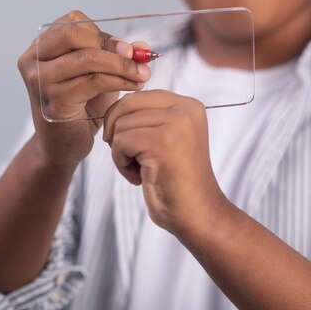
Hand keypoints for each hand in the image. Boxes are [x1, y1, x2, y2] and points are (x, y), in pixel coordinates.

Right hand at [18, 10, 150, 168]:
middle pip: (74, 35)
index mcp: (41, 47)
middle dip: (111, 46)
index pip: (72, 23)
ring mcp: (39, 81)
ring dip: (121, 65)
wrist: (64, 145)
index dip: (102, 33)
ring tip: (142, 74)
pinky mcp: (53, 102)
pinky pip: (92, 82)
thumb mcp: (101, 74)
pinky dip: (119, 81)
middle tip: (136, 57)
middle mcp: (32, 60)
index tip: (126, 48)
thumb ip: (120, 56)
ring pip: (87, 58)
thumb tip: (142, 46)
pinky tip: (134, 86)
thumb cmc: (81, 105)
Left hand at [103, 89, 224, 235]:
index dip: (123, 118)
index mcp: (189, 105)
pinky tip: (139, 178)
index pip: (139, 96)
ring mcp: (175, 124)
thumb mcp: (168, 137)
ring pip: (120, 125)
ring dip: (120, 152)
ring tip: (140, 170)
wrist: (197, 214)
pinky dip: (121, 163)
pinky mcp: (162, 142)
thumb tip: (113, 107)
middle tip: (127, 156)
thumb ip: (150, 117)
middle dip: (116, 131)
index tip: (130, 144)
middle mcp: (185, 109)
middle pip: (127, 105)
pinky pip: (120, 143)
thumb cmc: (175, 180)